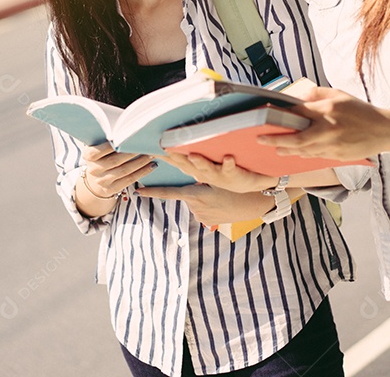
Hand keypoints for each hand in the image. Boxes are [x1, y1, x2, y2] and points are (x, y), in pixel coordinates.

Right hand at [81, 143, 156, 197]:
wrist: (96, 179)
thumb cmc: (102, 156)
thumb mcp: (99, 146)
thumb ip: (107, 138)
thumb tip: (126, 125)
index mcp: (88, 156)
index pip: (100, 150)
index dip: (113, 145)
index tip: (128, 136)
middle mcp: (94, 169)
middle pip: (115, 160)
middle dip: (132, 152)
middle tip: (146, 144)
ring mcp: (102, 181)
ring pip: (125, 170)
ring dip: (141, 162)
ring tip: (152, 153)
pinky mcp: (112, 189)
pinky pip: (130, 180)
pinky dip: (143, 172)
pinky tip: (152, 165)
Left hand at [134, 184, 273, 227]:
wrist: (251, 205)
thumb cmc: (234, 187)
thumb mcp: (216, 177)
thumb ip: (199, 175)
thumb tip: (187, 169)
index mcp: (194, 194)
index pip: (168, 193)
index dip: (152, 192)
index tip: (138, 192)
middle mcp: (195, 207)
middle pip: (186, 194)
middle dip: (193, 189)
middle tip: (210, 188)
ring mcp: (201, 216)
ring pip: (195, 201)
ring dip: (202, 196)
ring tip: (218, 194)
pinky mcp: (207, 221)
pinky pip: (202, 208)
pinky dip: (208, 203)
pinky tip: (220, 202)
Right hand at [158, 152, 276, 193]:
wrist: (250, 184)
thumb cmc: (225, 170)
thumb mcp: (207, 164)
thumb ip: (191, 153)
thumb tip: (178, 140)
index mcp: (196, 169)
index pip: (176, 161)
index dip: (162, 155)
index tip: (148, 148)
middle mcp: (204, 174)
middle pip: (188, 165)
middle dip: (176, 156)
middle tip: (164, 148)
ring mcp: (218, 175)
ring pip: (206, 168)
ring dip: (200, 162)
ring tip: (193, 155)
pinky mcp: (234, 174)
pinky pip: (231, 168)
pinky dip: (229, 163)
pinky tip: (227, 157)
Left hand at [259, 86, 389, 161]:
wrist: (384, 130)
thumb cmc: (361, 110)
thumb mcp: (339, 94)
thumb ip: (317, 95)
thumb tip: (297, 98)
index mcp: (328, 110)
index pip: (298, 112)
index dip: (280, 114)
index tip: (266, 116)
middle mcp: (328, 128)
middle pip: (296, 138)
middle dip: (276, 140)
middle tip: (261, 139)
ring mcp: (333, 145)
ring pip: (304, 151)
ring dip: (288, 150)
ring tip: (276, 148)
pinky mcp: (337, 156)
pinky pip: (315, 156)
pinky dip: (304, 154)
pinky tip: (296, 152)